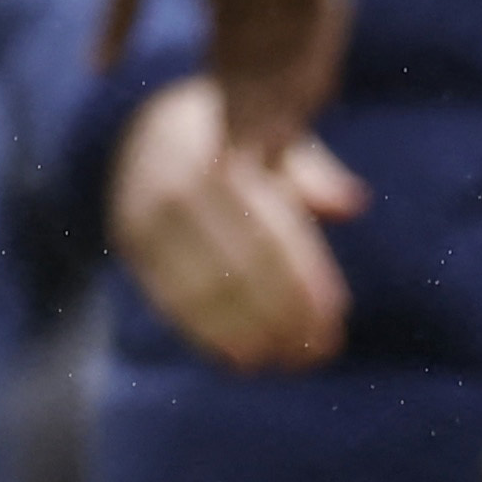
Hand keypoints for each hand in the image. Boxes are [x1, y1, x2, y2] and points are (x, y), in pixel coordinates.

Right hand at [100, 0, 350, 158]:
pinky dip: (315, 57)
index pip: (229, 56)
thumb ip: (122, 13)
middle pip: (267, 63)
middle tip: (243, 170)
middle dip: (254, 116)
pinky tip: (308, 99)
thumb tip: (94, 68)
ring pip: (296, 49)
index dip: (220, 104)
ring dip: (285, 98)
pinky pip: (326, 17)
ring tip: (270, 149)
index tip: (210, 153)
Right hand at [107, 75, 364, 372]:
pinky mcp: (129, 240)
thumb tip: (352, 204)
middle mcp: (177, 180)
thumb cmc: (238, 136)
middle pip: (238, 265)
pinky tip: (239, 358)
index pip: (270, 227)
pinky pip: (168, 296)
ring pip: (203, 289)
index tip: (337, 314)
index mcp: (222, 149)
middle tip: (319, 352)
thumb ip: (312, 171)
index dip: (304, 276)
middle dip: (283, 315)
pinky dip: (206, 333)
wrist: (148, 120)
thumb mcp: (276, 136)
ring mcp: (146, 212)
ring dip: (249, 334)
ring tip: (287, 361)